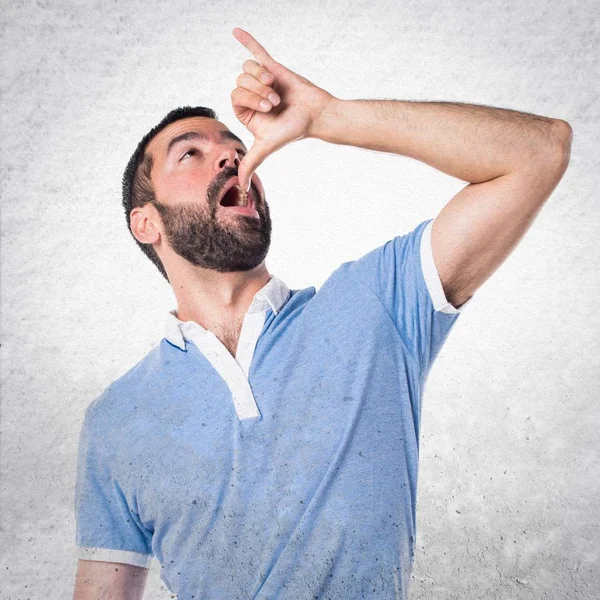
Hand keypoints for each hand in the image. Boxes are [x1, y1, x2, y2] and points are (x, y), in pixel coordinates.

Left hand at [231, 27, 334, 190]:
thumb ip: (251, 163)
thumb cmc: (293, 132)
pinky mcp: (274, 67)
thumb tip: (241, 187)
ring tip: (278, 87)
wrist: (317, 115)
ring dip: (263, 76)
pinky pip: (256, 52)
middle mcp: (252, 96)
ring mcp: (262, 80)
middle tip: (276, 101)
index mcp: (247, 113)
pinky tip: (236, 31)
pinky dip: (247, 40)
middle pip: (240, 81)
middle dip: (258, 90)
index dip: (250, 99)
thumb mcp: (267, 147)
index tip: (268, 108)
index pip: (235, 96)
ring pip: (248, 67)